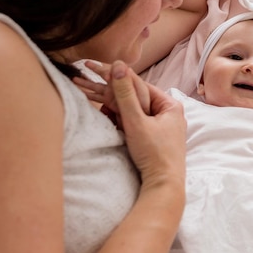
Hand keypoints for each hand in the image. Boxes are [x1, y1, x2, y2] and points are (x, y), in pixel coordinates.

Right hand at [84, 60, 185, 188]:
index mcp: (169, 105)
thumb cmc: (154, 154)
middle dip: (108, 92)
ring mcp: (161, 126)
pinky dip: (120, 120)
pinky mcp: (154, 138)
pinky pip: (134, 123)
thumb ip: (125, 95)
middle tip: (83, 79)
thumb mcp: (136, 121)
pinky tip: (107, 117)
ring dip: (112, 107)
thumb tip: (119, 66)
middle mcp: (167, 113)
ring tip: (90, 98)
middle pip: (134, 97)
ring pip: (132, 110)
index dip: (114, 76)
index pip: (138, 83)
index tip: (92, 66)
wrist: (164, 186)